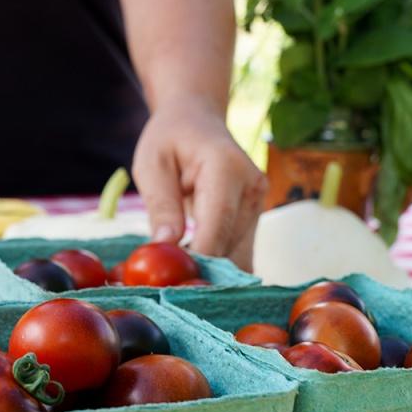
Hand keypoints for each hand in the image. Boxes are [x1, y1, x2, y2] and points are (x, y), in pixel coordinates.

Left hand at [131, 101, 265, 270]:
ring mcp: (258, 204)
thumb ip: (161, 204)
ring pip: (239, 258)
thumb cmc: (170, 139)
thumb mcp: (152, 164)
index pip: (217, 225)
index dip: (197, 260)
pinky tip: (193, 272)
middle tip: (167, 291)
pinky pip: (239, 253)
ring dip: (210, 274)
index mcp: (227, 168)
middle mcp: (252, 187)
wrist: (198, 120)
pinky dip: (217, 268)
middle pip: (231, 247)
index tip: (171, 284)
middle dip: (202, 273)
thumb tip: (166, 246)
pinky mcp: (254, 218)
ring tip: (177, 280)